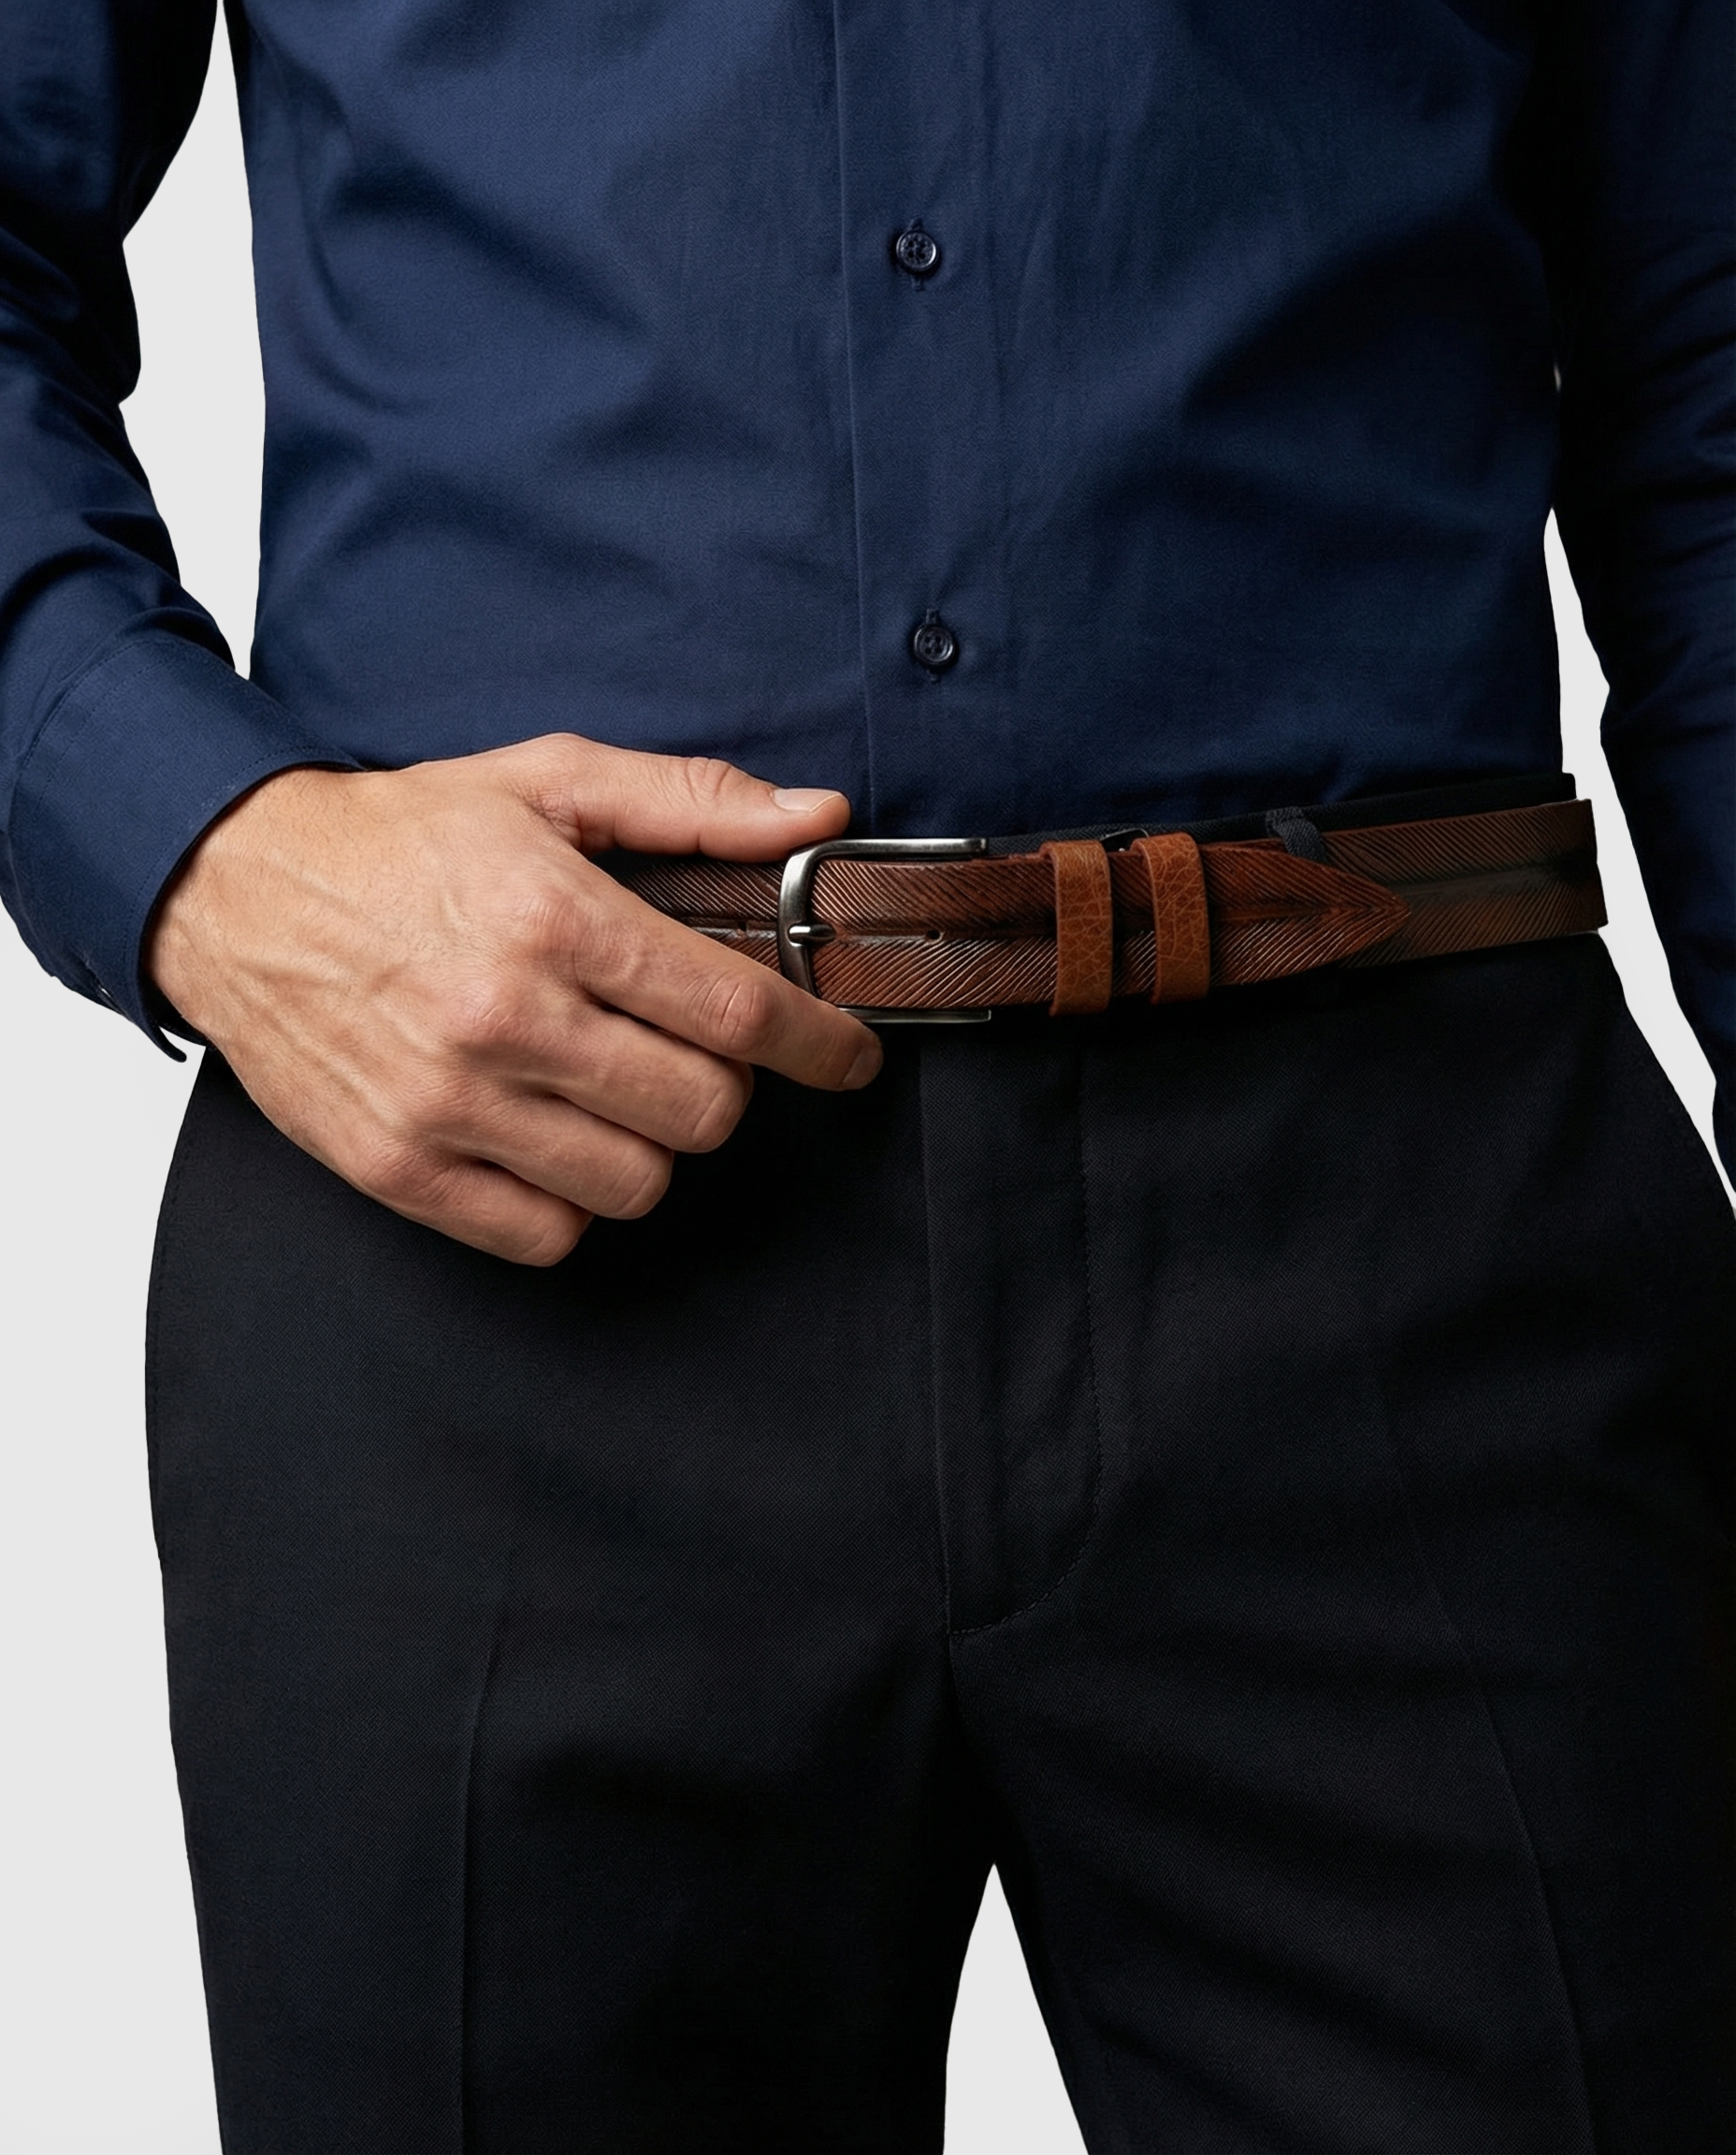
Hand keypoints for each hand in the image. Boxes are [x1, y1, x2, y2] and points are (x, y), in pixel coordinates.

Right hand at [145, 734, 881, 1263]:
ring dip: (648, 1144)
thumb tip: (817, 821)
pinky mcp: (399, 1168)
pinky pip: (547, 1235)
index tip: (846, 1057)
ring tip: (610, 1092)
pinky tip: (552, 1139)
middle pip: (703, 1113)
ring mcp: (448, 1103)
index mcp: (554, 916)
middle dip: (723, 1087)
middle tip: (689, 1053)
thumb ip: (692, 802)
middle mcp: (504, 1017)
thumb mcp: (547, 782)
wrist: (233, 887)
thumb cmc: (399, 837)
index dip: (821, 1044)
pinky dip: (571, 1199)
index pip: (739, 1012)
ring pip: (635, 1184)